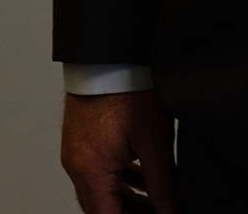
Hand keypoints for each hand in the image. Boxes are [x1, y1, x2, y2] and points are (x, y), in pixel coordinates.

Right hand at [61, 89, 177, 212]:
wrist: (112, 49)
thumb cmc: (130, 84)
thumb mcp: (155, 138)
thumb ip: (163, 183)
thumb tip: (171, 211)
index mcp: (90, 169)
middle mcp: (76, 164)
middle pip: (102, 209)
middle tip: (160, 212)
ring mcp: (77, 151)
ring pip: (101, 192)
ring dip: (127, 202)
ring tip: (158, 203)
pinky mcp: (83, 139)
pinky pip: (99, 171)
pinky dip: (120, 181)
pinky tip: (143, 179)